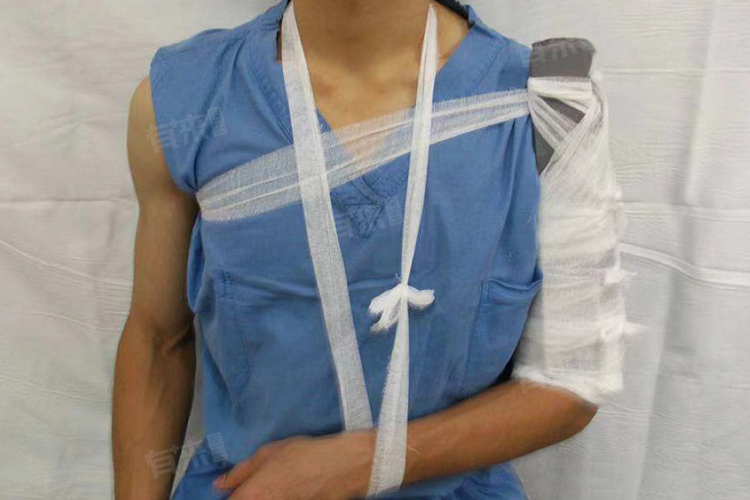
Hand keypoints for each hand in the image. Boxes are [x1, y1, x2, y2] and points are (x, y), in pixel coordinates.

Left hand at [213, 430, 374, 499]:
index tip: (233, 491)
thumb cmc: (302, 455)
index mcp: (251, 495)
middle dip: (247, 496)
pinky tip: (289, 491)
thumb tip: (220, 485)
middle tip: (257, 488)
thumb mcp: (267, 454)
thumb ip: (240, 472)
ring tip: (277, 486)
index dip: (231, 496)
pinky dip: (281, 497)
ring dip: (266, 496)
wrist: (339, 467)